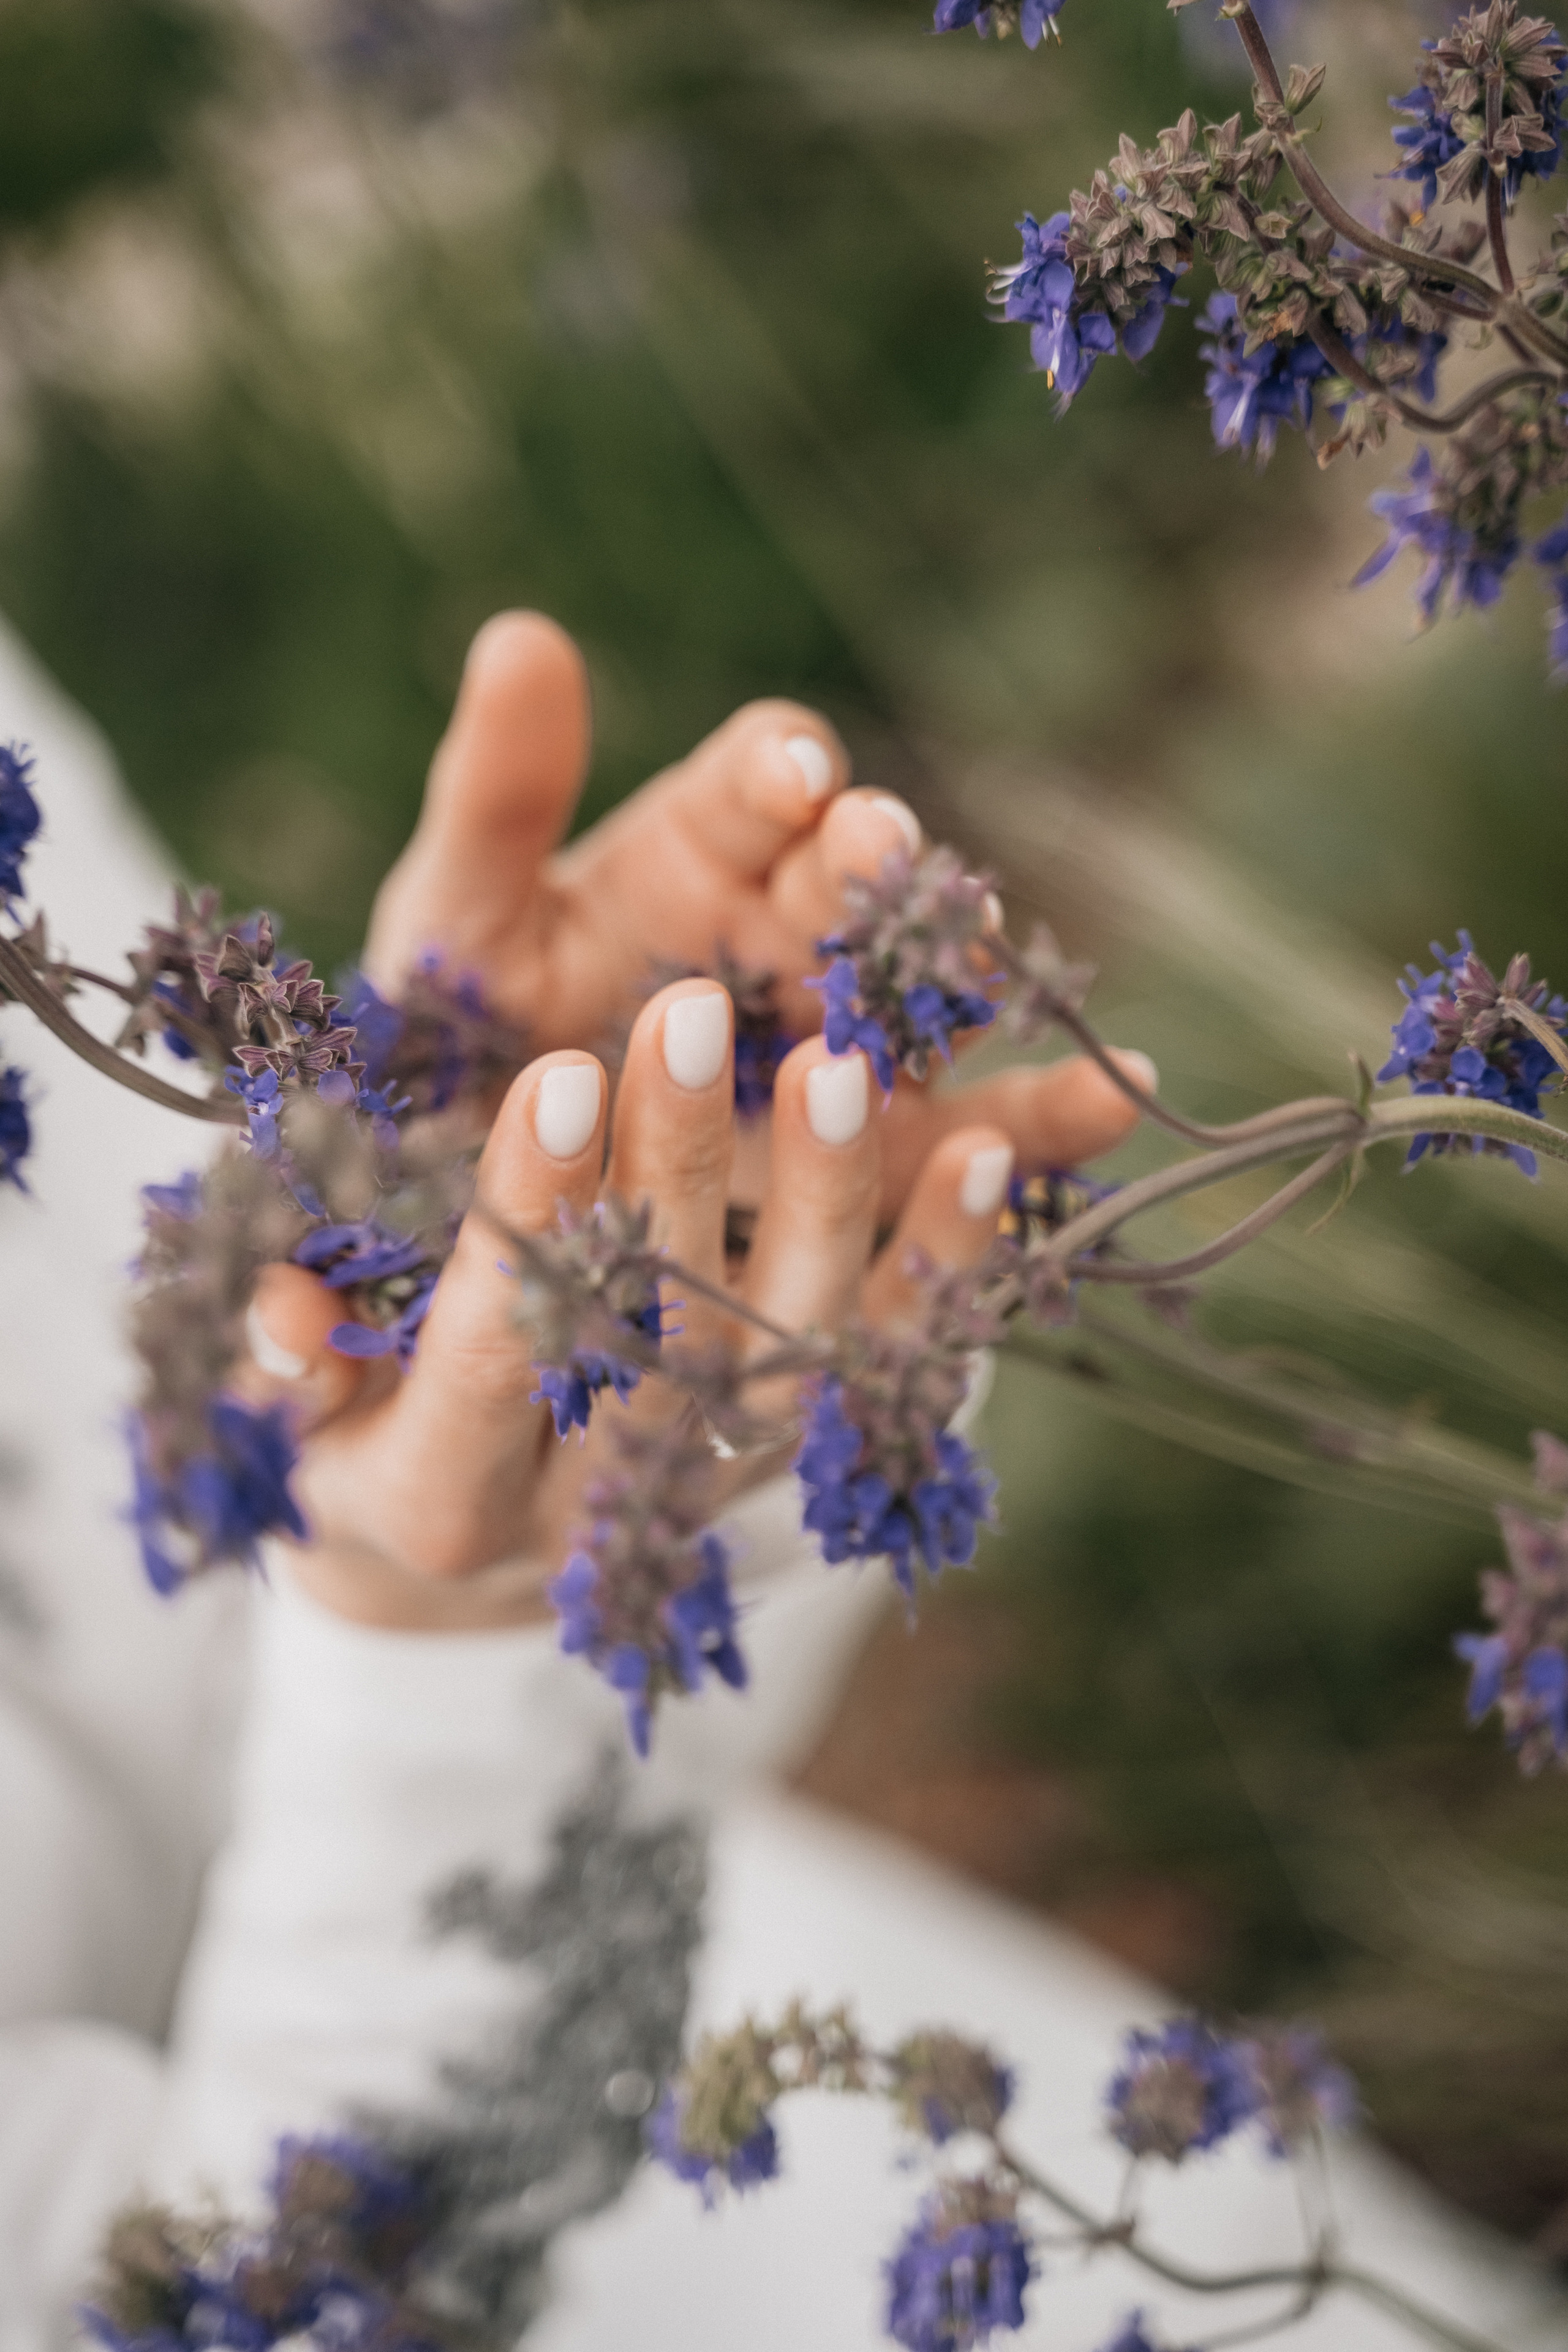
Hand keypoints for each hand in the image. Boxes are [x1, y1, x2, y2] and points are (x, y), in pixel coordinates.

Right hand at [240, 977, 1146, 1632]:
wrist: (470, 1543)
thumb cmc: (355, 1434)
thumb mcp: (291, 1411)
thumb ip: (290, 1359)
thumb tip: (286, 1314)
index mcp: (451, 1494)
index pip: (495, 1359)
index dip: (523, 1226)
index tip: (547, 1080)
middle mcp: (604, 1509)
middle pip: (660, 1346)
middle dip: (674, 1175)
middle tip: (687, 1013)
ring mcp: (725, 1482)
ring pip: (800, 1353)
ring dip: (833, 1207)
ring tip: (845, 1060)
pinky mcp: (815, 1447)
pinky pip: (896, 1360)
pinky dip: (949, 1264)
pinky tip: (996, 1155)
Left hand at [363, 610, 1151, 1223]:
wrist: (472, 1202)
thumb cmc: (456, 1042)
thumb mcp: (454, 922)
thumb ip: (498, 796)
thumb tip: (521, 635)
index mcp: (696, 851)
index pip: (760, 783)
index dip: (781, 771)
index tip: (792, 777)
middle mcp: (785, 934)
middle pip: (854, 877)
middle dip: (872, 863)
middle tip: (882, 854)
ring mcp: (838, 1047)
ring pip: (926, 995)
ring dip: (965, 976)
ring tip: (990, 971)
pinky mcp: (874, 1165)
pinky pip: (972, 1135)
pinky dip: (1048, 1123)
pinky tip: (1118, 1103)